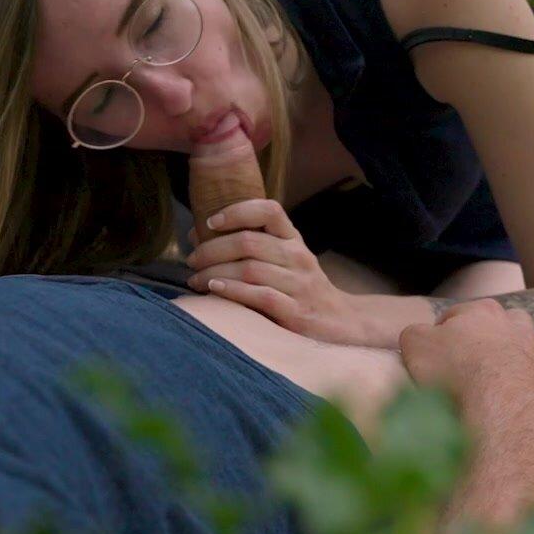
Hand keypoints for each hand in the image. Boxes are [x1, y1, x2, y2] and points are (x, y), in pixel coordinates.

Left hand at [185, 199, 382, 345]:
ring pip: (249, 269)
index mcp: (293, 239)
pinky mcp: (297, 312)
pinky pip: (259, 296)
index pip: (268, 210)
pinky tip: (214, 290)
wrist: (340, 322)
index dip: (236, 211)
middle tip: (192, 260)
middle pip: (248, 242)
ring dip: (214, 272)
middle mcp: (298, 256)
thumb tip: (196, 234)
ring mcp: (300, 284)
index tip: (210, 222)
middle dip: (212, 249)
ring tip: (196, 279)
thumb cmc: (299, 287)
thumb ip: (248, 244)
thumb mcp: (283, 258)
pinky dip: (232, 291)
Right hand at [399, 300, 533, 424]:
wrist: (504, 412)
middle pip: (507, 324)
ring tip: (509, 381)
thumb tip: (421, 337)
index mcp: (484, 313)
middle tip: (475, 362)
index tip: (435, 353)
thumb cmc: (455, 373)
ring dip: (529, 359)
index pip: (459, 314)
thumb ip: (415, 334)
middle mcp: (520, 330)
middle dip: (494, 337)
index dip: (443, 332)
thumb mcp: (415, 344)